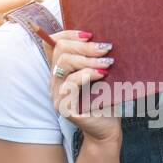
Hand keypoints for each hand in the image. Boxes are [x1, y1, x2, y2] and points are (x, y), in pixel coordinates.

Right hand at [39, 29, 121, 143]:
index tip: (90, 35)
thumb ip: (96, 59)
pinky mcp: (63, 106)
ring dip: (88, 59)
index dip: (70, 34)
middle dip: (85, 46)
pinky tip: (103, 75)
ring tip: (108, 62)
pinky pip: (70, 83)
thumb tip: (104, 37)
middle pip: (60, 50)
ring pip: (64, 63)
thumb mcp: (101, 74)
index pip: (54, 43)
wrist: (108, 128)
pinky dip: (87, 75)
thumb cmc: (106, 100)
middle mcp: (55, 80)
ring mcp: (56, 94)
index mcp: (62, 70)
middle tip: (106, 48)